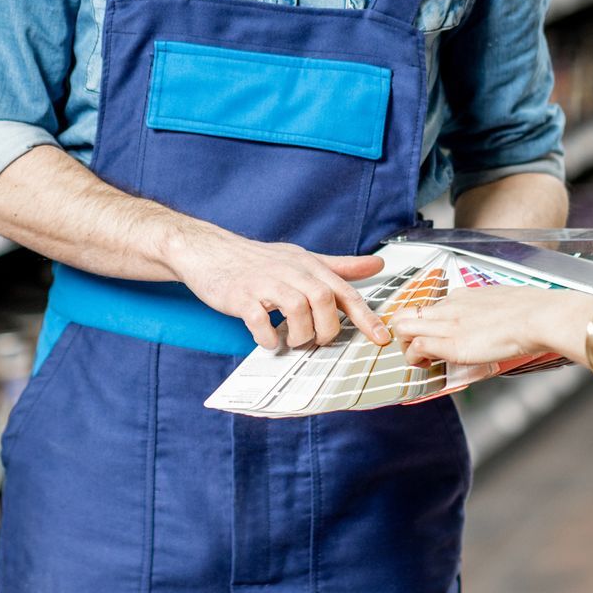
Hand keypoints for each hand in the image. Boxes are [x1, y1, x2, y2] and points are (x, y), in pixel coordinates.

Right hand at [167, 228, 388, 349]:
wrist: (211, 251)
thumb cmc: (260, 261)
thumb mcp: (303, 259)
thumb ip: (340, 266)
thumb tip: (377, 264)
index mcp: (308, 265)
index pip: (344, 291)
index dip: (365, 317)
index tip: (380, 339)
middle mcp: (290, 271)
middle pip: (323, 300)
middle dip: (326, 329)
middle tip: (316, 340)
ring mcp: (264, 283)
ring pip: (296, 309)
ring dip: (299, 334)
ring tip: (291, 340)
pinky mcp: (240, 296)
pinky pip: (260, 320)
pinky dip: (268, 337)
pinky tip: (267, 340)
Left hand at [388, 287, 592, 366]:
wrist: (538, 317)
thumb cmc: (531, 311)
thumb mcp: (503, 302)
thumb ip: (490, 310)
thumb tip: (494, 318)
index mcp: (462, 296)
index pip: (429, 306)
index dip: (423, 322)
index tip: (430, 335)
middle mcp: (449, 307)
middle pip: (406, 313)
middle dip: (404, 333)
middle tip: (417, 349)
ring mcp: (448, 324)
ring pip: (403, 327)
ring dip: (406, 346)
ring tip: (422, 359)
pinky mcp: (451, 344)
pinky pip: (417, 347)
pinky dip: (415, 358)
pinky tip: (427, 364)